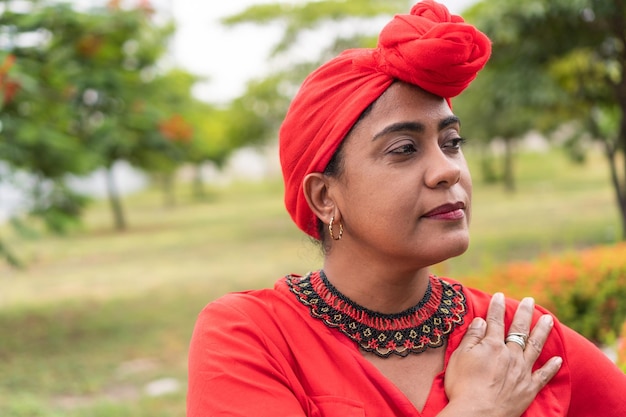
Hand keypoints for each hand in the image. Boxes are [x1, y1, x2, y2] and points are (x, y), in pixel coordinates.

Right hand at [443, 293, 561, 416]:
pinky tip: (557, 359)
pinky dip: (551, 367)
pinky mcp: (528, 388)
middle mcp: (510, 354)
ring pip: (535, 346)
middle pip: (519, 329)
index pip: (494, 321)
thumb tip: (481, 320)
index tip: (499, 295)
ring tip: (549, 319)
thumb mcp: (459, 357)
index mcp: (491, 345)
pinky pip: (543, 375)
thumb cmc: (462, 385)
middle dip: (524, 313)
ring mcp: (522, 371)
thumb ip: (472, 337)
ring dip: (542, 331)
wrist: (477, 414)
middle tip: (529, 300)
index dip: (497, 307)